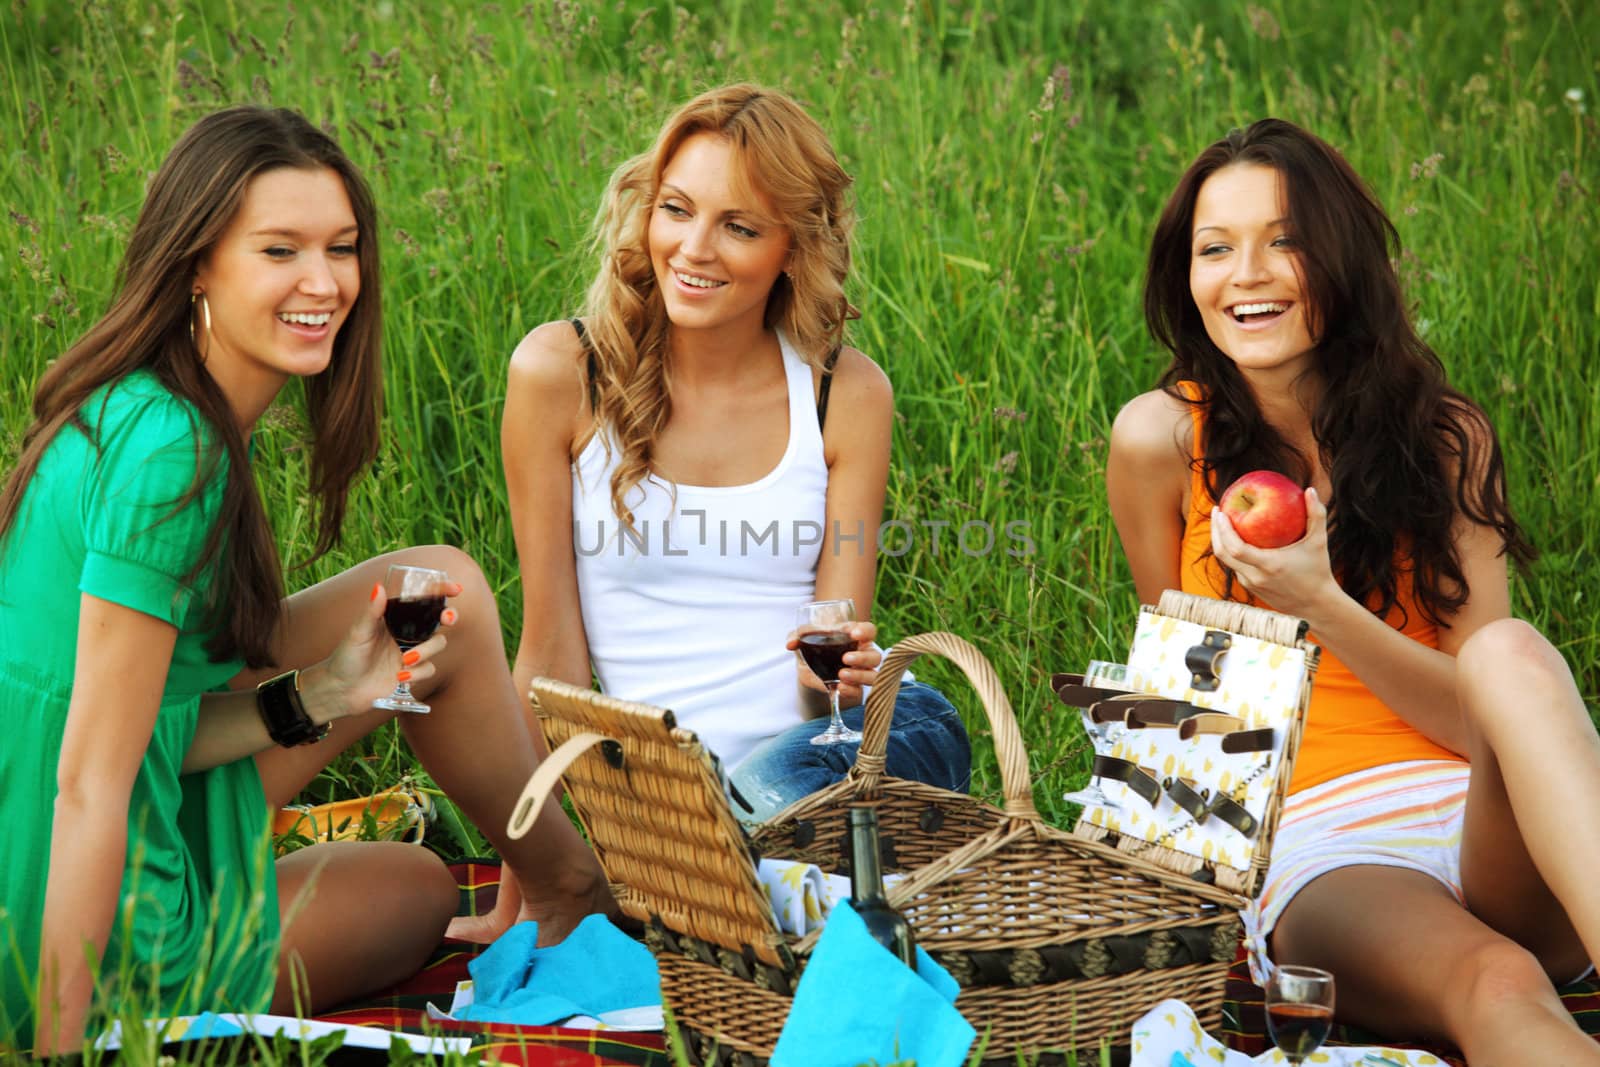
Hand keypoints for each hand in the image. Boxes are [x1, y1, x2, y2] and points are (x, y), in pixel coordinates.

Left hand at [304, 579, 463, 721]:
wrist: (341, 691)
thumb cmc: (345, 657)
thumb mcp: (358, 632)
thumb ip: (371, 611)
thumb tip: (379, 587)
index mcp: (395, 619)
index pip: (422, 601)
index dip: (441, 593)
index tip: (455, 590)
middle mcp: (406, 634)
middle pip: (439, 620)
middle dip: (449, 616)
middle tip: (448, 618)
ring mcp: (411, 653)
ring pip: (438, 644)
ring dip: (427, 650)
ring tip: (406, 660)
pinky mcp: (412, 673)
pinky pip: (429, 669)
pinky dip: (418, 673)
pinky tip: (400, 676)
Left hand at [789, 620, 879, 708]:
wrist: (808, 668)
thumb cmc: (812, 645)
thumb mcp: (803, 637)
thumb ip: (797, 636)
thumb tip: (791, 644)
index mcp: (854, 636)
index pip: (869, 630)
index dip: (865, 631)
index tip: (853, 634)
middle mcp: (863, 654)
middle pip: (875, 656)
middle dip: (862, 658)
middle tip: (845, 658)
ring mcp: (860, 673)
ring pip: (872, 675)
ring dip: (859, 675)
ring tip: (841, 675)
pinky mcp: (853, 688)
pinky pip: (859, 692)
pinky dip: (851, 690)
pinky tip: (839, 688)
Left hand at [1210, 487, 1340, 620]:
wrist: (1316, 606)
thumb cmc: (1318, 572)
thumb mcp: (1319, 542)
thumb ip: (1316, 514)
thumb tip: (1310, 489)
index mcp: (1268, 565)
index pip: (1235, 548)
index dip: (1222, 530)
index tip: (1220, 512)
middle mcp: (1255, 577)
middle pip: (1222, 554)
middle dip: (1215, 531)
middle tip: (1217, 511)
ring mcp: (1250, 585)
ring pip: (1227, 562)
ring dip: (1220, 541)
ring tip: (1222, 522)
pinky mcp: (1250, 589)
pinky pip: (1235, 567)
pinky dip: (1231, 552)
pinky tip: (1235, 538)